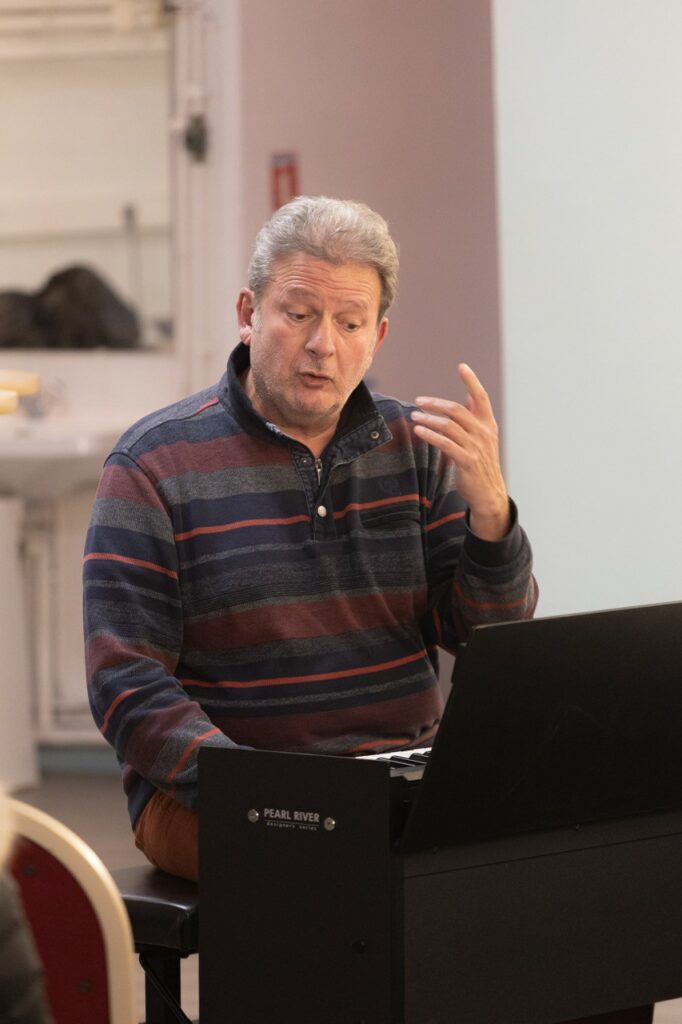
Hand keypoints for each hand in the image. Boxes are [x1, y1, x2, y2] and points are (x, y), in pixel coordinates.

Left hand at [411, 364, 509, 540]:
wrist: (488, 492)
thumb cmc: (482, 462)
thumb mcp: (483, 437)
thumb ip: (475, 416)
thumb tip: (469, 393)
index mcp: (488, 425)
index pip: (481, 398)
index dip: (472, 381)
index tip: (462, 366)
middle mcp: (483, 433)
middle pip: (457, 410)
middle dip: (436, 403)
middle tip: (419, 400)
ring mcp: (475, 447)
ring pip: (449, 426)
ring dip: (429, 419)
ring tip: (415, 416)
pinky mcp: (466, 461)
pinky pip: (445, 444)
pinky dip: (430, 435)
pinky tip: (419, 431)